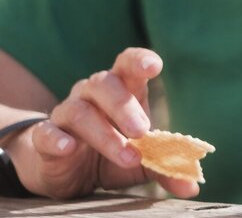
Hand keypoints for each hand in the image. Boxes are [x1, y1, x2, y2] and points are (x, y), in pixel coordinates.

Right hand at [12, 47, 197, 199]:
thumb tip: (192, 186)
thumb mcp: (140, 162)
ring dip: (104, 133)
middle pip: (105, 83)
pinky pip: (46, 132)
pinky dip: (56, 138)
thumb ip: (164, 167)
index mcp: (120, 89)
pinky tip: (68, 148)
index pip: (128, 63)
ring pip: (80, 110)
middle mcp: (91, 93)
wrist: (64, 171)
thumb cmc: (109, 154)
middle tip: (142, 130)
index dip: (140, 60)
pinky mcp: (44, 138)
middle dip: (124, 106)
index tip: (154, 67)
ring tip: (127, 155)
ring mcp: (66, 112)